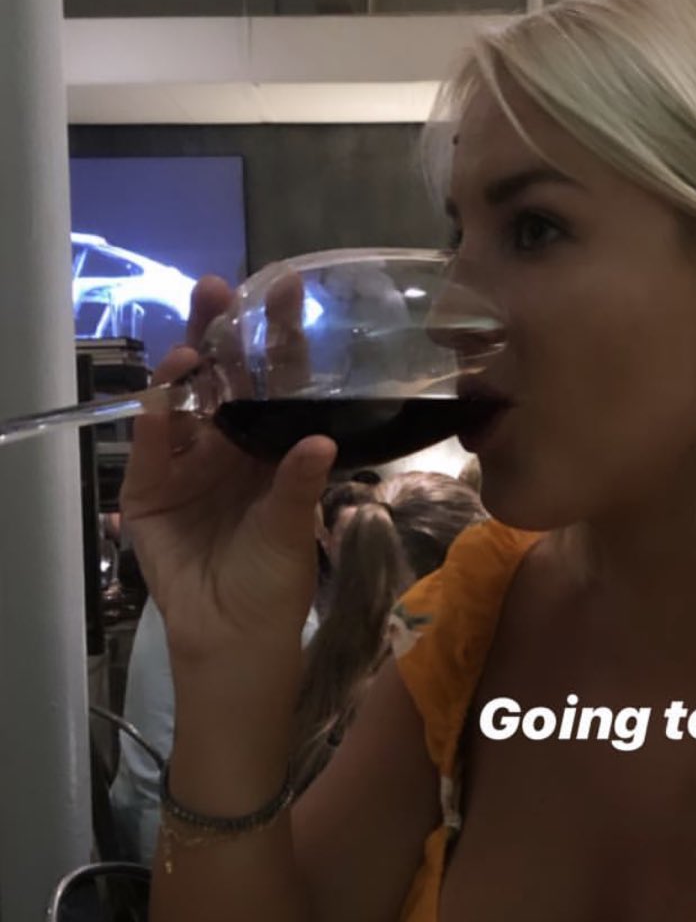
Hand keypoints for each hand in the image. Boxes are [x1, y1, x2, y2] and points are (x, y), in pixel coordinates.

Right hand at [121, 274, 333, 660]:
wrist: (234, 636)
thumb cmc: (274, 580)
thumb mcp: (293, 527)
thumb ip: (300, 482)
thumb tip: (321, 439)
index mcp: (269, 444)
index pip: (275, 379)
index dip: (277, 334)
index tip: (283, 286)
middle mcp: (226, 444)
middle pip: (219, 376)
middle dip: (216, 331)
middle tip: (215, 288)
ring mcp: (184, 464)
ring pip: (179, 403)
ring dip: (181, 373)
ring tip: (192, 349)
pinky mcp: (149, 491)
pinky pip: (150, 451)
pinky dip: (154, 426)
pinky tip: (161, 401)